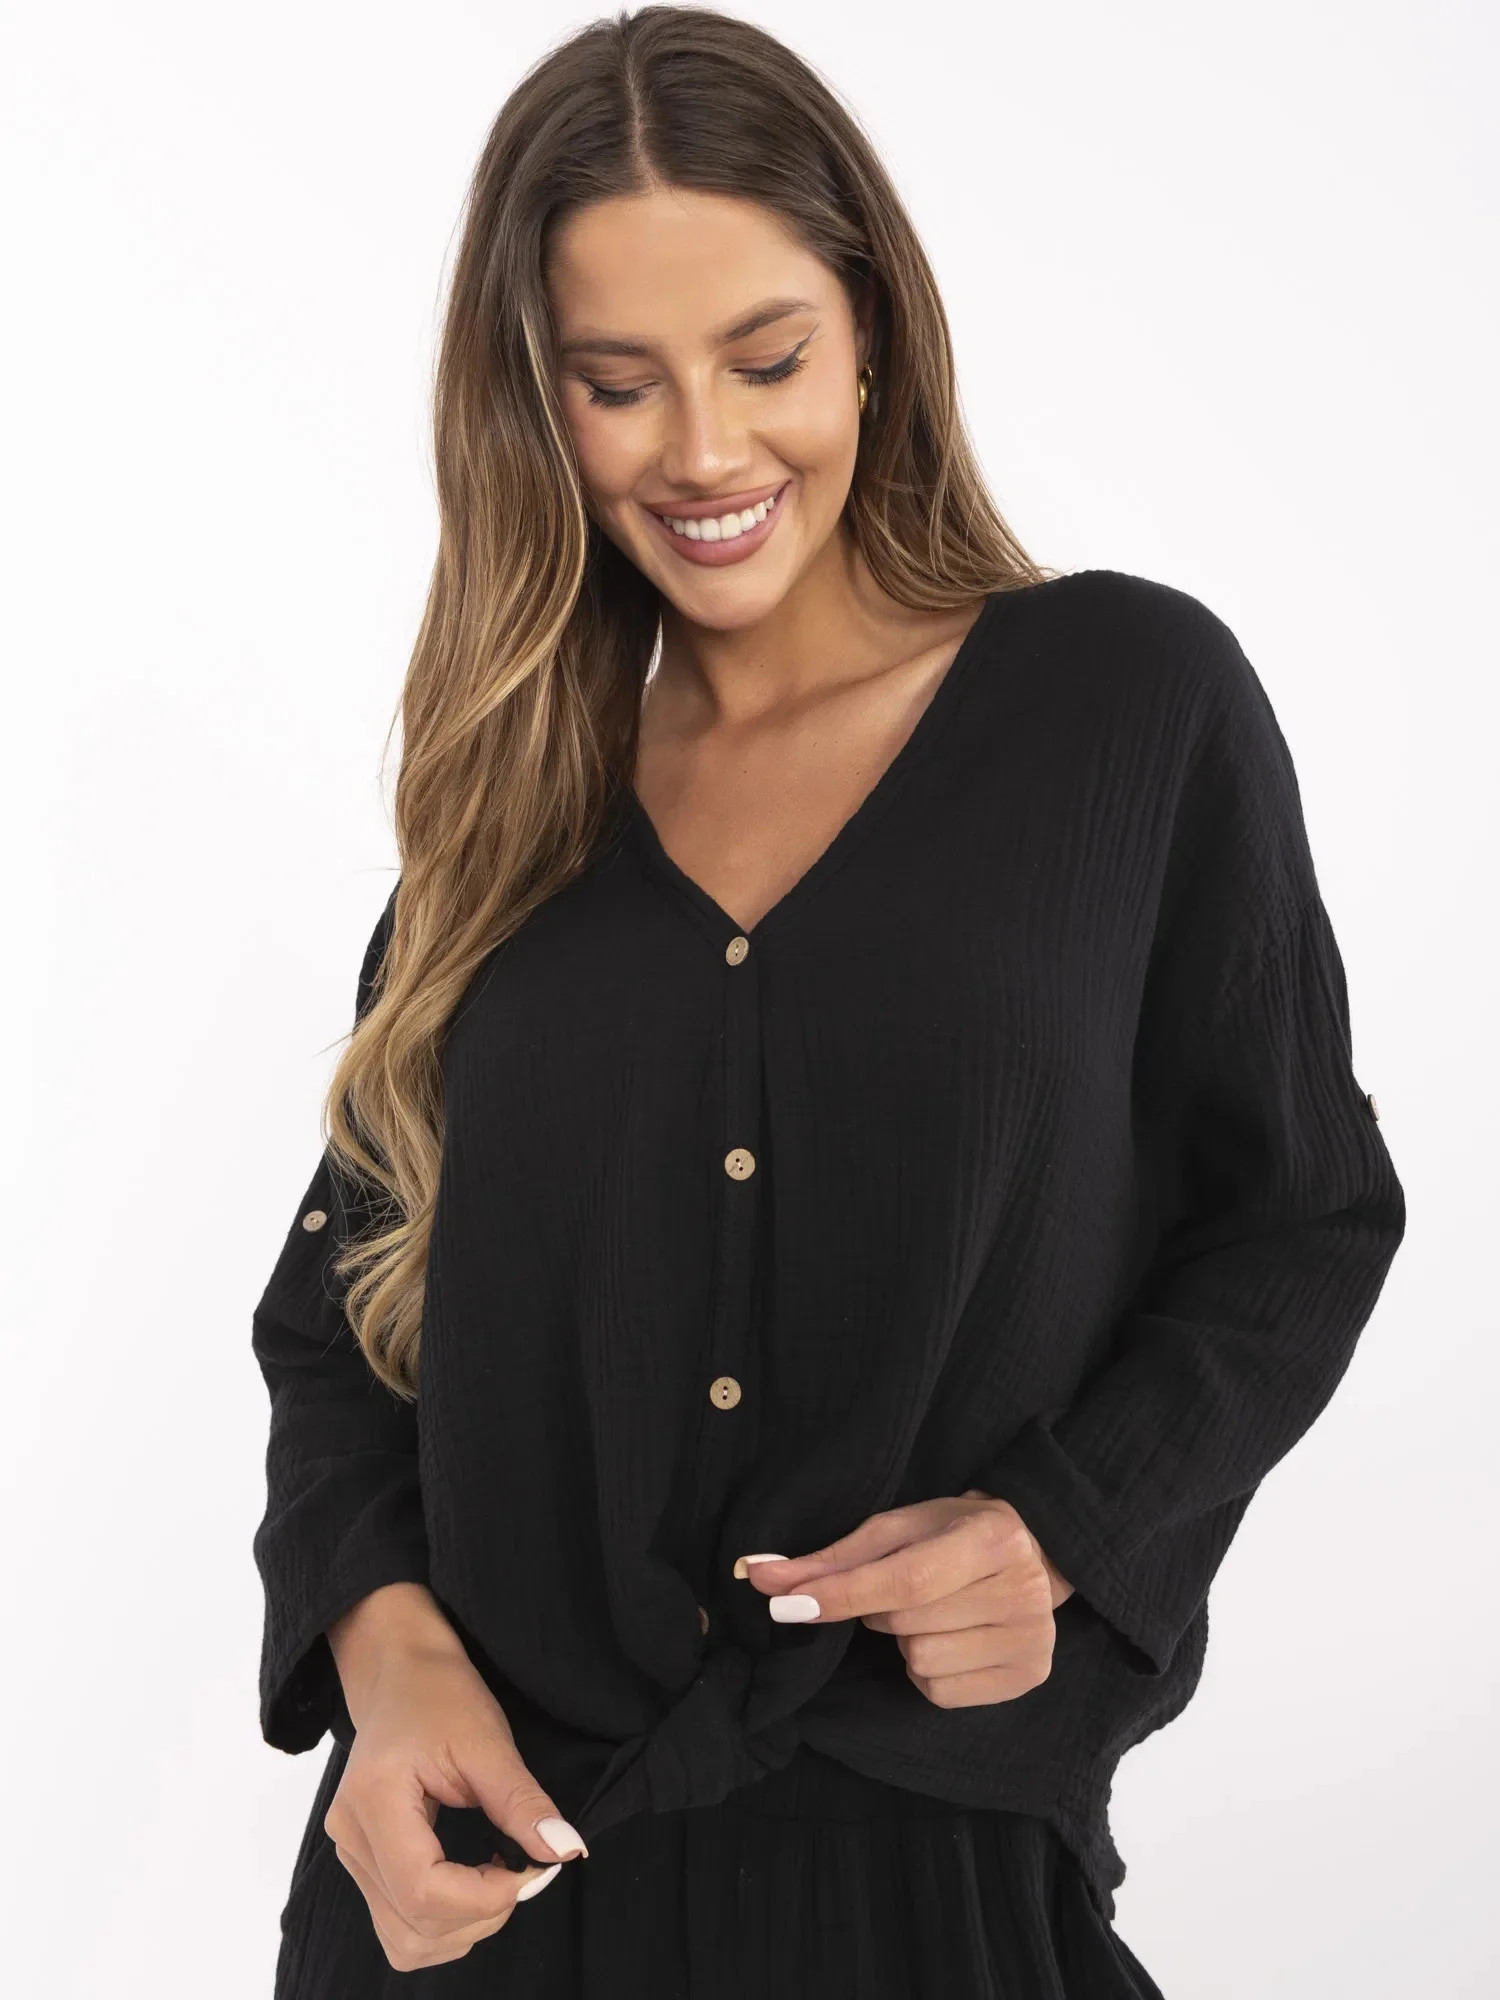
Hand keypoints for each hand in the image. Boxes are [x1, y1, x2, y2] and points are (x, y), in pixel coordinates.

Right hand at [323, 1589, 588, 1970]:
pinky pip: (399, 1924)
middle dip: (481, 1915)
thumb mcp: (488, 1740)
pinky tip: (473, 1881)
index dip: (485, 1897)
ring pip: (404, 1940)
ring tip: (499, 1875)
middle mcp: (350, 1838)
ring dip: (463, 1926)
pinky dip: (444, 1921)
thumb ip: (522, 1802)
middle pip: (412, 1926)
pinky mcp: (362, 1862)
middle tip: (523, 1870)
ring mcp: (350, 1854)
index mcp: (372, 1800)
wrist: (400, 1674)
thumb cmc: (440, 1693)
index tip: (532, 1869)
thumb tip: (565, 1851)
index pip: (423, 1890)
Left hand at [734, 1490, 1074, 1708]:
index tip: (784, 1603)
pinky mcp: (1029, 1677)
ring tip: (936, 1610)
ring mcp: (1031, 1640)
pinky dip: (928, 1670)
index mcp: (992, 1540)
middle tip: (909, 1585)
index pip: (904, 1580)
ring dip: (906, 1641)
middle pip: (905, 1623)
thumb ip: (833, 1557)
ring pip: (920, 1661)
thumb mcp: (899, 1527)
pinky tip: (952, 1637)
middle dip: (882, 1609)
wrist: (1035, 1549)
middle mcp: (1022, 1592)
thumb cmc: (954, 1531)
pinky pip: (939, 1692)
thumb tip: (760, 1577)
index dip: (841, 1594)